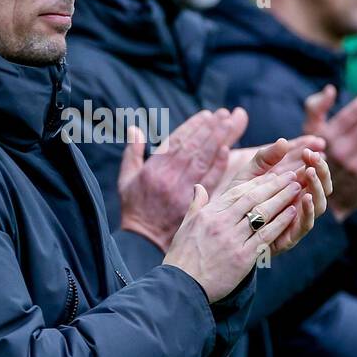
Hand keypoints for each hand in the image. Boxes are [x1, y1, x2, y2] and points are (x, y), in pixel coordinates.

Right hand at [118, 108, 245, 250]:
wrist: (143, 242)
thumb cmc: (135, 209)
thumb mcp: (126, 180)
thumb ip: (132, 153)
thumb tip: (134, 128)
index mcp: (154, 169)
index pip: (177, 141)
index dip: (193, 126)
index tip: (206, 114)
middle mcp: (169, 177)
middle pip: (194, 147)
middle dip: (210, 128)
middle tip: (225, 114)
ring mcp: (183, 190)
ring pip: (203, 159)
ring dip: (218, 140)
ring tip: (231, 123)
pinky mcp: (193, 204)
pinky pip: (209, 181)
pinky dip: (219, 165)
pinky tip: (228, 151)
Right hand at [163, 169, 304, 301]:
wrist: (182, 286)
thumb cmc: (182, 257)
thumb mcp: (185, 226)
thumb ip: (196, 205)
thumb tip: (198, 187)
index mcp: (209, 214)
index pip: (237, 192)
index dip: (257, 182)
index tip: (272, 175)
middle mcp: (221, 224)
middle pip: (253, 199)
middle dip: (275, 185)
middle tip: (291, 175)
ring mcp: (233, 240)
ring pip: (263, 214)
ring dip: (282, 199)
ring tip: (297, 189)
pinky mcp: (243, 257)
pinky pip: (266, 236)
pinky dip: (280, 222)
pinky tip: (292, 213)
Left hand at [217, 139, 332, 257]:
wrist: (224, 231)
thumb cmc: (237, 200)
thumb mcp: (249, 174)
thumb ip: (265, 157)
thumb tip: (283, 141)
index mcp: (294, 188)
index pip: (314, 172)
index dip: (315, 160)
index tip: (309, 148)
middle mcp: (300, 203)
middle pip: (322, 187)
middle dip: (321, 171)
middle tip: (313, 157)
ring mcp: (297, 220)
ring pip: (320, 205)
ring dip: (317, 188)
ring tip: (310, 172)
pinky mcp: (291, 236)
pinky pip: (306, 224)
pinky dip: (309, 210)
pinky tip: (305, 197)